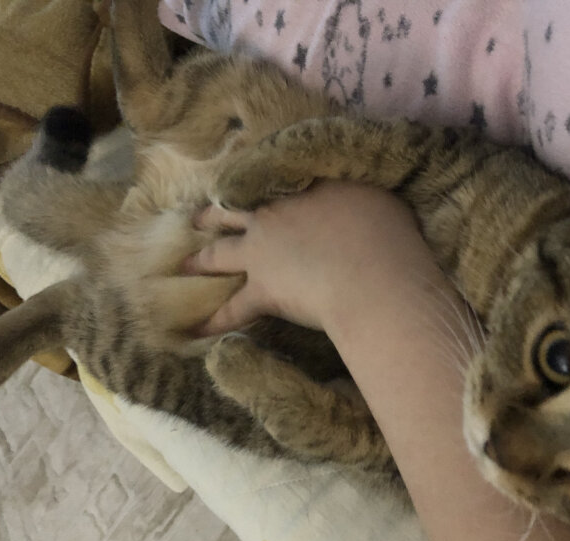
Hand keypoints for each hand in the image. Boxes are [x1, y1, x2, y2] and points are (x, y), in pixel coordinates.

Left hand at [183, 180, 439, 334]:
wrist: (372, 272)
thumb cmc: (387, 233)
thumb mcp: (379, 196)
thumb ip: (361, 193)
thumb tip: (361, 196)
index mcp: (302, 188)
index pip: (272, 180)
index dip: (258, 183)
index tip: (247, 185)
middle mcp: (274, 214)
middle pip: (233, 210)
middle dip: (213, 214)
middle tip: (197, 219)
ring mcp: (262, 252)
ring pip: (221, 253)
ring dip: (200, 260)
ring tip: (182, 264)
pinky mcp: (262, 290)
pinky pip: (232, 310)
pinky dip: (213, 322)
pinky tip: (194, 330)